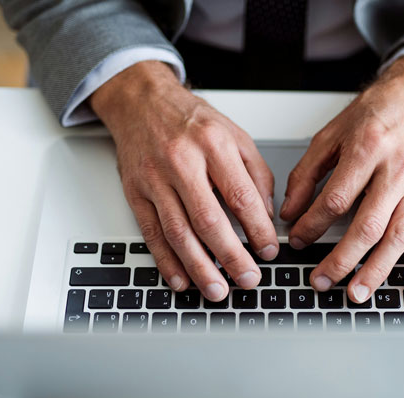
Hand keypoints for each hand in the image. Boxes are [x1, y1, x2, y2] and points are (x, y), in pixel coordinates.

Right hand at [90, 61, 277, 300]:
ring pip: (178, 232)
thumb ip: (256, 174)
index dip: (257, 229)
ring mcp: (154, 179)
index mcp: (213, 145)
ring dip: (199, 267)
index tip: (268, 250)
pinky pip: (150, 233)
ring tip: (217, 290)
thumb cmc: (191, 120)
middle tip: (248, 279)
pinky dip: (166, 261)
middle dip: (231, 256)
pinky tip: (181, 280)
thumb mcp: (235, 135)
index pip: (241, 196)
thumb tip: (266, 215)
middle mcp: (182, 161)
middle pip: (208, 219)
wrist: (141, 101)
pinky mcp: (135, 193)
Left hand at [280, 56, 403, 302]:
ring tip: (357, 293)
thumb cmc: (374, 115)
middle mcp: (397, 169)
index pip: (336, 199)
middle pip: (369, 225)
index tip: (298, 241)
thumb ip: (307, 174)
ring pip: (399, 236)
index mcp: (367, 149)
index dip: (312, 225)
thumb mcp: (330, 135)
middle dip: (342, 259)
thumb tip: (289, 211)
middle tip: (322, 280)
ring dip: (377, 269)